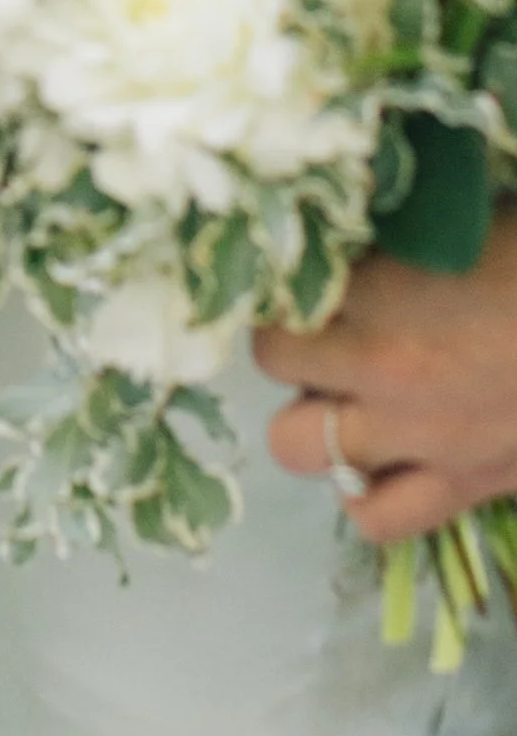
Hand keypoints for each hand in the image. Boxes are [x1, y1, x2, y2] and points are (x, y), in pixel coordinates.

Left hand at [259, 215, 516, 542]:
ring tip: (346, 392)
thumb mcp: (463, 222)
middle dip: (290, 339)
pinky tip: (387, 457)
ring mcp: (419, 437)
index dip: (287, 274)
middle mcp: (381, 366)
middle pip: (272, 361)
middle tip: (325, 325)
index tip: (304, 266)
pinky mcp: (463, 489)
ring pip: (299, 446)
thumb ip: (396, 228)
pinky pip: (376, 519)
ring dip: (314, 413)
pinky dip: (367, 493)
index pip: (279, 282)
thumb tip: (344, 216)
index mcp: (382, 287)